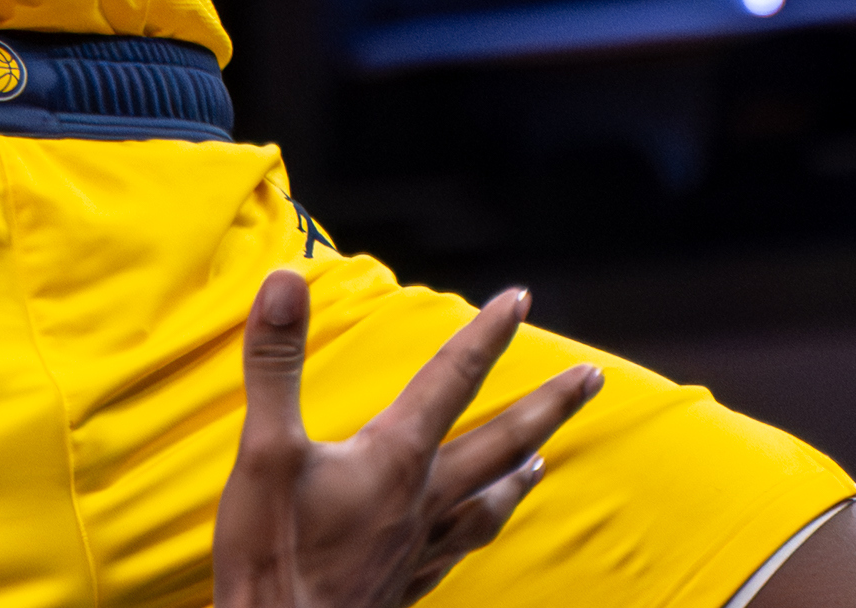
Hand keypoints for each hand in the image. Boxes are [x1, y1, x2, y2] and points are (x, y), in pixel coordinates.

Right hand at [212, 275, 600, 607]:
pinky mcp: (406, 585)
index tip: (522, 297)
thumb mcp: (262, 448)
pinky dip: (482, 527)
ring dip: (522, 474)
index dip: (486, 334)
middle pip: (500, 444)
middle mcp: (423, 502)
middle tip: (593, 378)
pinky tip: (476, 528)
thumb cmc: (271, 554)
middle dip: (548, 407)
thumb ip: (276, 362)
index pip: (451, 379)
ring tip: (544, 459)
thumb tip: (286, 279)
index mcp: (395, 459)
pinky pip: (463, 547)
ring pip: (491, 504)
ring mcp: (420, 549)